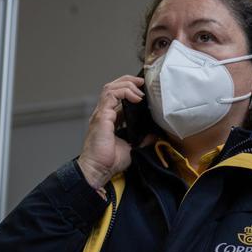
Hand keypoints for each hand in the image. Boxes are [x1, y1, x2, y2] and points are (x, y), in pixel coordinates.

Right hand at [76, 74, 143, 189]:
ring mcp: (101, 114)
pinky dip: (124, 92)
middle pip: (112, 87)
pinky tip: (135, 97)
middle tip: (142, 83)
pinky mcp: (102, 116)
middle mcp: (103, 113)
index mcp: (108, 119)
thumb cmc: (109, 162)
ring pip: (111, 88)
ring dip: (126, 84)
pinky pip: (111, 95)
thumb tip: (153, 136)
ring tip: (139, 88)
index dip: (129, 90)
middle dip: (128, 81)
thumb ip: (142, 140)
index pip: (116, 97)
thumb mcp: (131, 148)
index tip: (143, 92)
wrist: (98, 170)